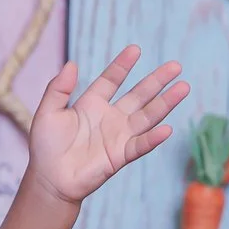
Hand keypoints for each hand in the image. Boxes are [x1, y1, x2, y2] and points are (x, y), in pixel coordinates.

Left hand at [25, 46, 189, 204]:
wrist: (49, 180)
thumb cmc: (45, 147)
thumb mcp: (47, 112)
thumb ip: (58, 89)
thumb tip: (71, 64)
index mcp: (91, 104)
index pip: (111, 80)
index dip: (122, 65)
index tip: (135, 49)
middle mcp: (110, 117)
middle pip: (139, 95)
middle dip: (157, 81)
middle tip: (175, 66)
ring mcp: (118, 136)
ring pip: (147, 116)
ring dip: (166, 103)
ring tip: (183, 87)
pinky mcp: (120, 156)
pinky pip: (140, 145)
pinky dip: (153, 139)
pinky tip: (167, 129)